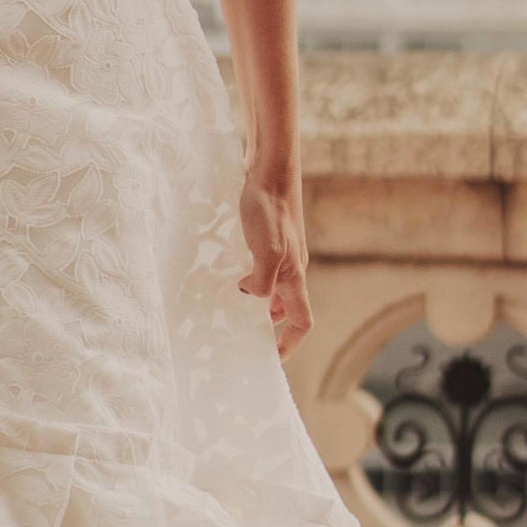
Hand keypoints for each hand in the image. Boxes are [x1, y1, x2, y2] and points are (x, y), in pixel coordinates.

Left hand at [237, 165, 309, 358]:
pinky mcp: (266, 238)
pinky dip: (246, 278)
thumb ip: (262, 280)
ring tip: (226, 306)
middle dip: (266, 325)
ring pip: (271, 289)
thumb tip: (250, 299)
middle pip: (285, 308)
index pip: (301, 321)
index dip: (289, 343)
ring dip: (253, 302)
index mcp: (294, 276)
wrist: (270, 169)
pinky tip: (224, 272)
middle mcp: (291, 268)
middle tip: (238, 333)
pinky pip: (259, 269)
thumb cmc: (270, 208)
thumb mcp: (267, 249)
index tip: (270, 357)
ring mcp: (280, 253)